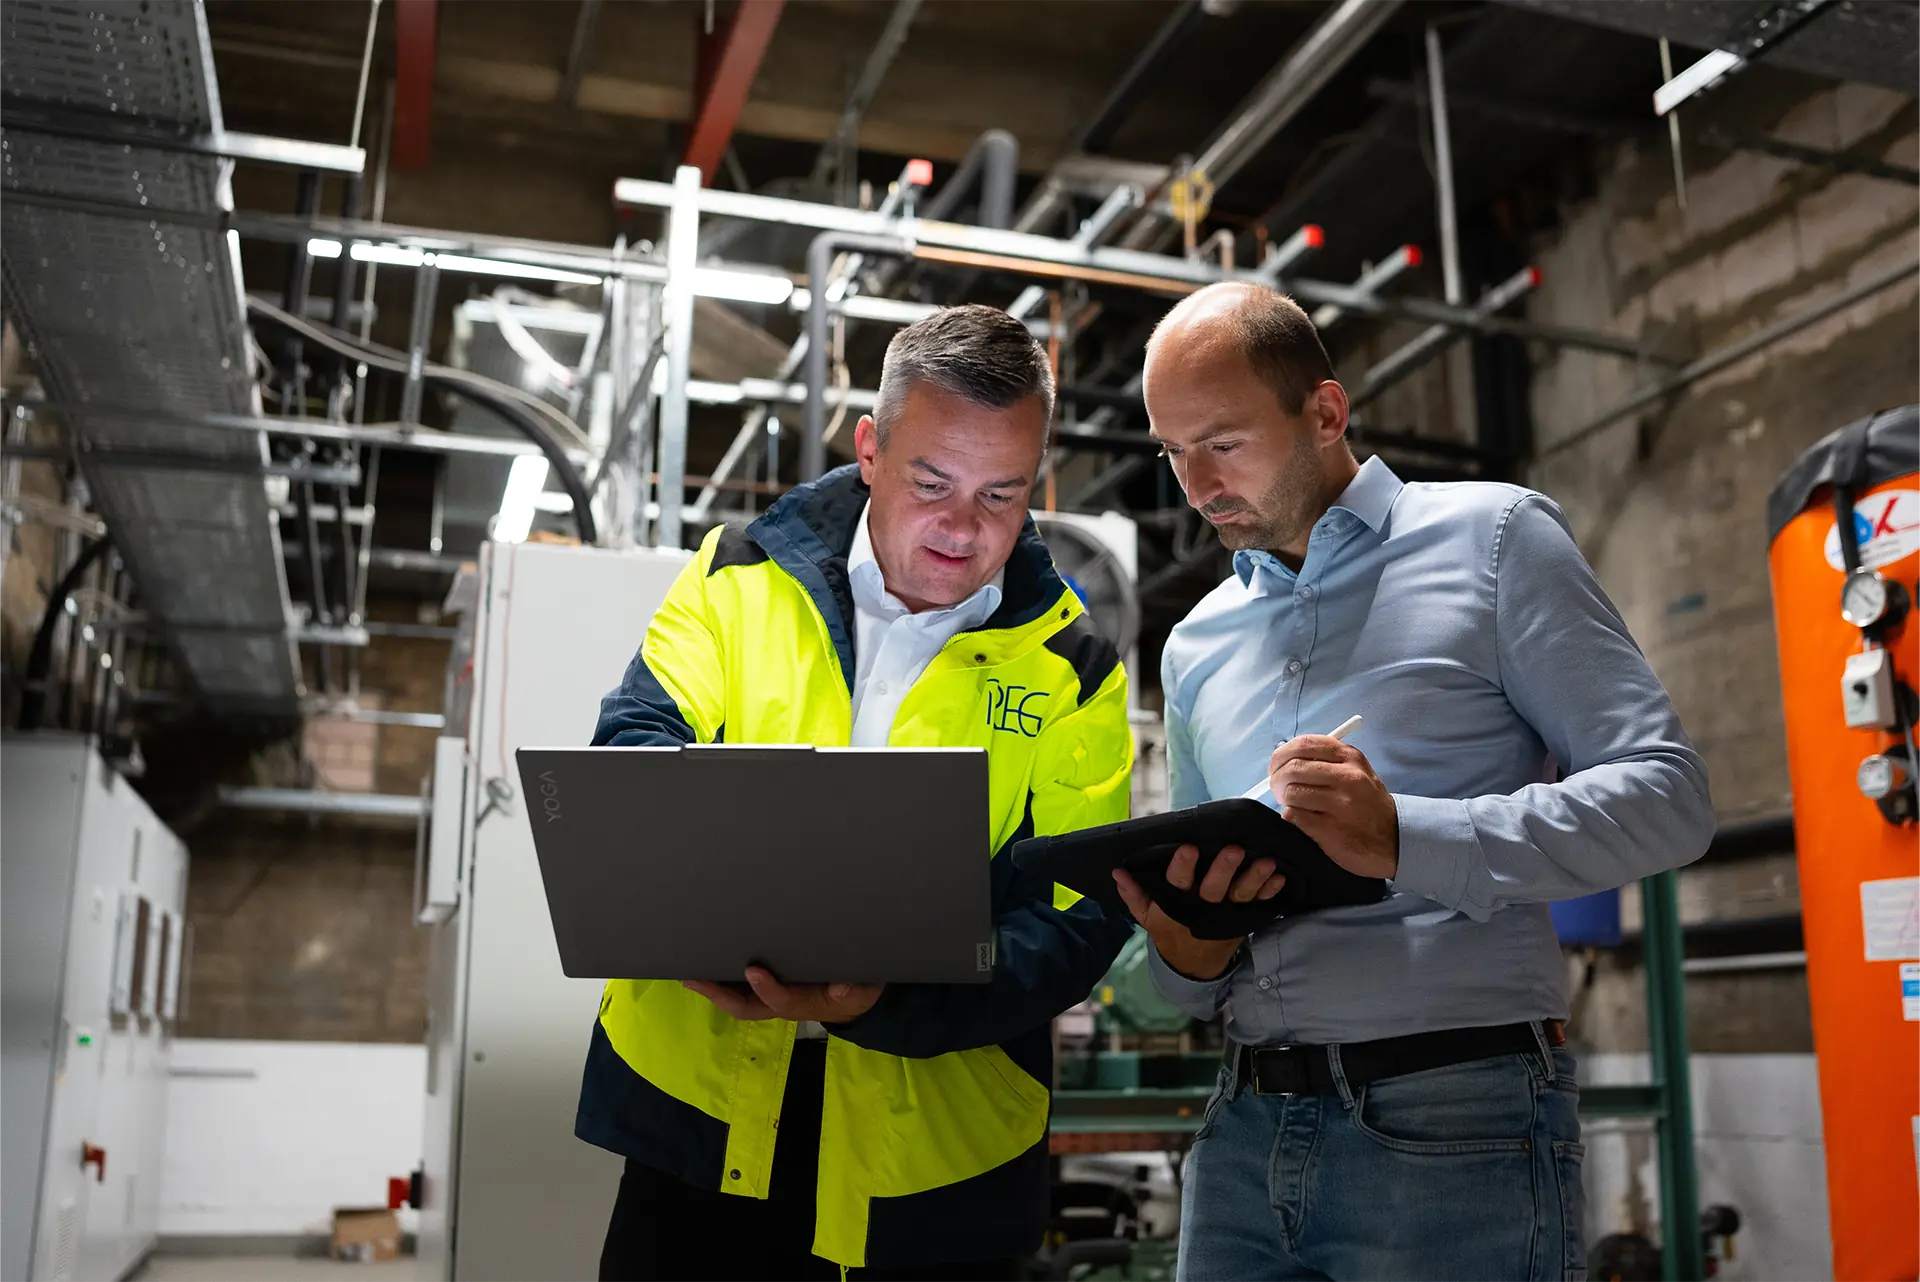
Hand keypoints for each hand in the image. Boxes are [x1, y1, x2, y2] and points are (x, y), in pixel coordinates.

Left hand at [682, 968, 883, 1023]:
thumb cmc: (855, 991)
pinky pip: (740, 989)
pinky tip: (704, 964)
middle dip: (719, 995)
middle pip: (746, 1007)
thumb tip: (844, 986)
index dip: (768, 989)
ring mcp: (772, 999)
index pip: (783, 1000)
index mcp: (806, 1003)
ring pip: (738, 1000)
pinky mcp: (767, 989)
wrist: (854, 1000)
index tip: (753, 970)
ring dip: (713, 989)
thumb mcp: (862, 989)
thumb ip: (855, 987)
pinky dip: (720, 981)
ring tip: (689, 972)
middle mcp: (782, 1004)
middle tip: (694, 978)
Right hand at [1112, 845, 1283, 981]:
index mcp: (1177, 904)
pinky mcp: (1244, 916)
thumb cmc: (1170, 929)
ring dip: (1255, 878)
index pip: (1177, 883)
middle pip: (1214, 888)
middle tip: (1234, 849)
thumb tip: (1118, 870)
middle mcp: (1203, 908)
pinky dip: (1270, 891)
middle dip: (1224, 869)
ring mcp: (1226, 913)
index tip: (1188, 848)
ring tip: (1267, 862)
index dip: (1182, 867)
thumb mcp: (1147, 916)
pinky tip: (1280, 877)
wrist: (1194, 965)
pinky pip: (1259, 903)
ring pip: (1241, 895)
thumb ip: (1134, 894)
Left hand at [1268, 735, 1398, 878]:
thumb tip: (1285, 756)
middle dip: (1277, 779)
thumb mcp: (1357, 771)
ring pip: (1291, 793)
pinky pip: (1294, 816)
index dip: (1282, 754)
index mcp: (1350, 758)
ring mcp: (1340, 804)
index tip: (1275, 764)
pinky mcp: (1330, 829)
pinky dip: (1291, 817)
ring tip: (1295, 805)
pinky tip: (1303, 819)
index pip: (1304, 744)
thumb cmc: (1368, 804)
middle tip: (1277, 788)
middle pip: (1293, 768)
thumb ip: (1326, 760)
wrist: (1394, 840)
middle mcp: (1347, 777)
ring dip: (1286, 801)